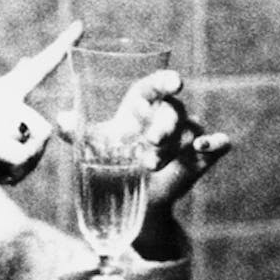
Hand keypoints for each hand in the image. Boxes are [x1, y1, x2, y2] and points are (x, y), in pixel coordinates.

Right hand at [0, 20, 83, 213]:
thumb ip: (14, 91)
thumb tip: (27, 60)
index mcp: (1, 90)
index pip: (39, 67)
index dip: (62, 46)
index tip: (82, 25)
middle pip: (42, 129)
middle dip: (31, 156)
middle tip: (7, 160)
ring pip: (37, 147)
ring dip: (26, 166)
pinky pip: (22, 160)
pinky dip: (15, 175)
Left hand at [59, 67, 230, 206]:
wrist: (129, 198)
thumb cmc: (113, 161)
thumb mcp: (94, 148)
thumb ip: (77, 133)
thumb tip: (60, 120)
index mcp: (144, 106)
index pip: (156, 86)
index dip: (165, 81)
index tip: (174, 82)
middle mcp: (168, 116)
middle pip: (173, 111)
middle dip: (163, 125)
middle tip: (150, 141)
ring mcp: (187, 135)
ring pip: (189, 131)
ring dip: (172, 147)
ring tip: (150, 163)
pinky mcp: (201, 157)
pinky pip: (218, 144)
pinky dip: (216, 143)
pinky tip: (205, 147)